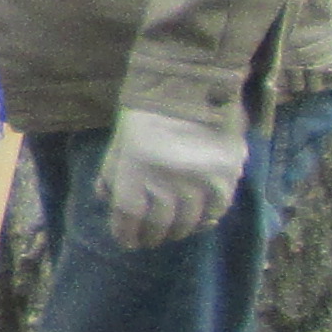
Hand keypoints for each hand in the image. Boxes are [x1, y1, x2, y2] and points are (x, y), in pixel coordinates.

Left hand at [101, 106, 245, 252]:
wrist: (190, 90)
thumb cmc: (146, 116)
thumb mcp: (118, 144)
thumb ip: (111, 175)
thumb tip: (106, 201)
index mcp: (134, 172)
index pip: (129, 216)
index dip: (127, 233)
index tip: (128, 241)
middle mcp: (166, 182)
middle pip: (159, 223)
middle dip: (151, 236)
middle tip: (149, 241)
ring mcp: (198, 182)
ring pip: (187, 221)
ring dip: (177, 231)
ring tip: (172, 233)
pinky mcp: (225, 179)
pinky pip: (216, 211)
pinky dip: (205, 221)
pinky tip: (198, 223)